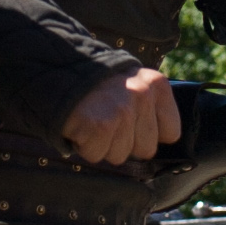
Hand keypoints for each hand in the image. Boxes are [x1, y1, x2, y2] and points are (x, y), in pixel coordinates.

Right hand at [64, 65, 181, 165]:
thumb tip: (162, 141)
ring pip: (120, 155)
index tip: (132, 124)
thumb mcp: (130, 84)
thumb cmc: (95, 85)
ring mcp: (122, 110)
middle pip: (146, 149)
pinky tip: (81, 124)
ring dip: (102, 144)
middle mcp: (142, 95)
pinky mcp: (100, 124)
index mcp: (156, 85)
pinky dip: (84, 146)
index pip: (171, 132)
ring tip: (92, 119)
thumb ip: (149, 108)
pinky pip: (97, 155)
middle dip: (124, 143)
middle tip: (106, 120)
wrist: (54, 69)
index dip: (147, 134)